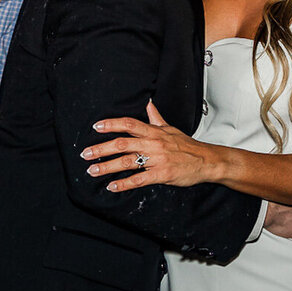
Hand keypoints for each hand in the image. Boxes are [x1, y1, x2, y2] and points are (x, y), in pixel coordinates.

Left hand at [83, 102, 209, 191]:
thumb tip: (148, 104)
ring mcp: (157, 159)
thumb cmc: (187, 146)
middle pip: (122, 143)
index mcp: (154, 131)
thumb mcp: (170, 128)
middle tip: (85, 154)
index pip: (129, 124)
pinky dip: (124, 184)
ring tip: (93, 170)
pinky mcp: (162, 174)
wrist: (206, 161)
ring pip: (127, 161)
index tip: (96, 127)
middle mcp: (153, 143)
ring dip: (107, 166)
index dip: (111, 124)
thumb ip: (156, 117)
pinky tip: (112, 186)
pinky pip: (139, 179)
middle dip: (101, 148)